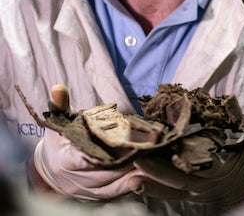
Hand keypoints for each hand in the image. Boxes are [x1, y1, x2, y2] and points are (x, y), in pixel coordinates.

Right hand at [32, 85, 142, 201]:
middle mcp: (73, 179)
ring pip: (111, 184)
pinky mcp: (95, 197)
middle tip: (145, 147)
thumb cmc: (58, 140)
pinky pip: (115, 193)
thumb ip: (60, 105)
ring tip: (151, 159)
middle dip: (123, 160)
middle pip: (102, 171)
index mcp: (63, 158)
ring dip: (131, 172)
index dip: (98, 154)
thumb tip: (58, 88)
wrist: (50, 168)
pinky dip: (130, 184)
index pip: (79, 159)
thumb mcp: (57, 122)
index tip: (117, 146)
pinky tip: (146, 174)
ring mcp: (85, 191)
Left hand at [129, 94, 243, 209]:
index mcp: (225, 168)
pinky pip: (170, 193)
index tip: (175, 155)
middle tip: (138, 159)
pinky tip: (136, 183)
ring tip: (131, 175)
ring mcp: (197, 192)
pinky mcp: (190, 193)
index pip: (206, 166)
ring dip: (151, 182)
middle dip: (159, 171)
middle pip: (180, 179)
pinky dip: (154, 189)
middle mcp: (208, 184)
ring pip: (171, 189)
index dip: (191, 162)